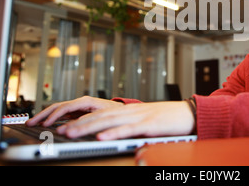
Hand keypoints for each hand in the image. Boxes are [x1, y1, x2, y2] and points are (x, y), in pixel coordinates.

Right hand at [26, 96, 122, 126]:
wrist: (123, 112)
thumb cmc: (116, 113)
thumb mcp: (104, 116)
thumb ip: (88, 120)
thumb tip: (73, 125)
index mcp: (86, 101)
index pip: (65, 107)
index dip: (54, 116)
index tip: (45, 124)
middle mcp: (80, 102)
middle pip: (57, 107)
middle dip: (43, 114)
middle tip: (30, 123)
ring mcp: (78, 107)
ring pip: (58, 110)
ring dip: (44, 116)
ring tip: (32, 123)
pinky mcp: (78, 112)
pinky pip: (62, 115)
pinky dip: (52, 119)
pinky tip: (44, 125)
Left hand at [56, 101, 194, 139]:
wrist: (189, 113)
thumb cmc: (168, 118)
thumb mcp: (145, 120)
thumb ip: (128, 124)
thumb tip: (111, 132)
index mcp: (128, 111)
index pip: (100, 115)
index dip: (81, 120)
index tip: (65, 126)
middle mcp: (131, 112)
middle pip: (100, 117)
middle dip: (78, 124)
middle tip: (59, 130)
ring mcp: (140, 117)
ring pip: (109, 122)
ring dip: (88, 127)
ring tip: (71, 133)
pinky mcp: (149, 125)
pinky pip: (128, 130)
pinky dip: (114, 133)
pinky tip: (102, 137)